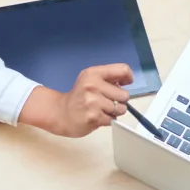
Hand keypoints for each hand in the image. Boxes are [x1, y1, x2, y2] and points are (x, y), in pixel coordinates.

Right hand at [19, 64, 133, 137]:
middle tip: (108, 101)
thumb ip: (107, 77)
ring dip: (115, 111)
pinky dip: (108, 120)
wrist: (61, 113)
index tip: (125, 83)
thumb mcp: (90, 79)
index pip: (122, 70)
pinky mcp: (94, 117)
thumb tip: (127, 80)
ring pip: (121, 108)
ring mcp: (93, 102)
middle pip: (124, 94)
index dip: (128, 77)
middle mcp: (93, 86)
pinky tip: (98, 116)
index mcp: (94, 73)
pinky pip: (113, 119)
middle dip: (120, 100)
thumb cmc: (80, 96)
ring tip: (103, 109)